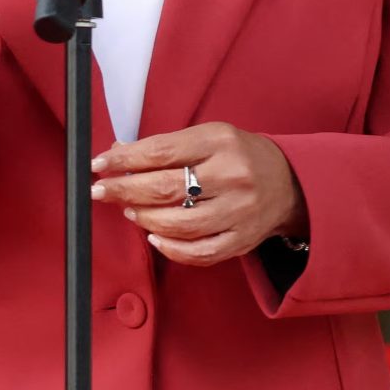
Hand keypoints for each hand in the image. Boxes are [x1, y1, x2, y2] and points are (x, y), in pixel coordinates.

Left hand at [90, 123, 307, 265]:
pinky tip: (154, 237)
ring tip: (129, 211)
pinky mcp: (242, 240)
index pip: (160, 152)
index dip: (124, 161)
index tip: (99, 165)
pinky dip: (171, 249)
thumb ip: (164, 146)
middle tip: (101, 191)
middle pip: (165, 188)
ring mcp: (239, 211)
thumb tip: (118, 154)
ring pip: (179, 224)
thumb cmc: (238, 156)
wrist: (290, 183)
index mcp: (219, 142)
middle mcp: (232, 176)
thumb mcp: (207, 137)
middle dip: (124, 191)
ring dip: (144, 218)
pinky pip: (199, 252)